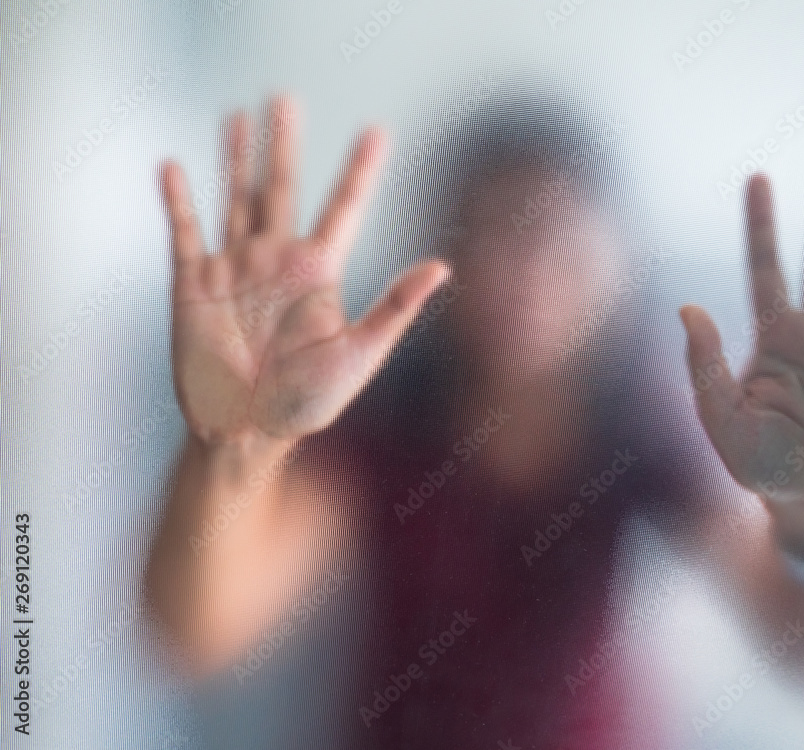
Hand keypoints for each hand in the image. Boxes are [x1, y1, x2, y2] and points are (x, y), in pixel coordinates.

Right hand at [162, 96, 448, 446]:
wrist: (244, 434)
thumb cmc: (306, 404)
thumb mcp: (358, 355)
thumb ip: (395, 309)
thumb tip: (443, 267)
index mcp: (318, 274)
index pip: (344, 209)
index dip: (360, 171)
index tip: (378, 133)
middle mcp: (276, 262)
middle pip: (281, 188)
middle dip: (284, 145)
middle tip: (286, 99)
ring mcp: (234, 269)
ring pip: (234, 199)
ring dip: (234, 158)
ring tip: (236, 116)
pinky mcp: (192, 285)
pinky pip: (184, 232)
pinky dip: (177, 200)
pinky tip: (172, 166)